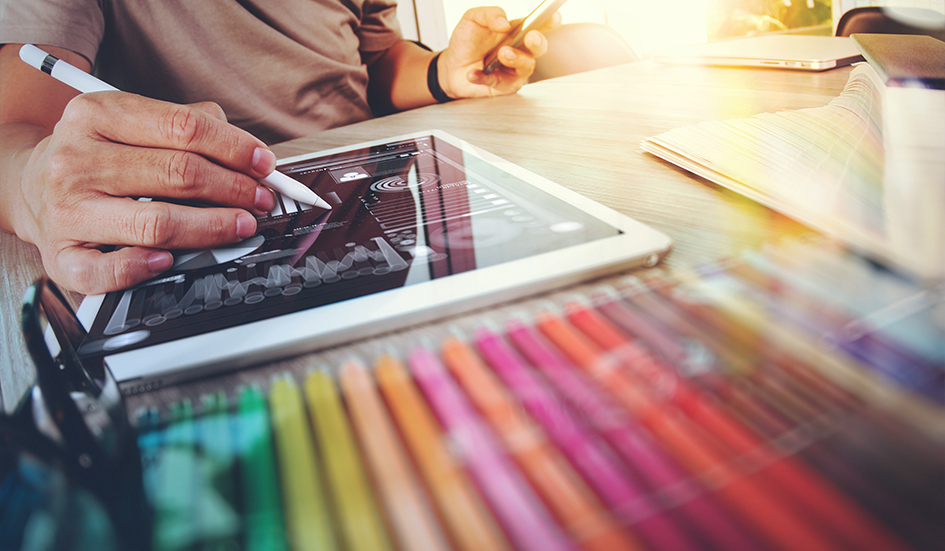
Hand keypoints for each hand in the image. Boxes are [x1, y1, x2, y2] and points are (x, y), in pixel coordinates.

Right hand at [13, 92, 276, 293]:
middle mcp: (76, 160)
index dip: (234, 147)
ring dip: (211, 228)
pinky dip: (143, 269)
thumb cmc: (97, 156)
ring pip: (155, 223)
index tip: (264, 164)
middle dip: (233, 189)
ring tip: (241, 226)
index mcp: (96, 116)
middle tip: (261, 199)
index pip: (181, 127)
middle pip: (177, 174)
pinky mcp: (61, 255)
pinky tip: (169, 262)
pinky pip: (106, 271)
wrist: (29, 186)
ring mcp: (66, 210)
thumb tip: (246, 150)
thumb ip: (186, 126)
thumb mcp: (131, 123)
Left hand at [439, 6, 559, 98]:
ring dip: (516, 59)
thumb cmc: (467, 42)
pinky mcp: (504, 86)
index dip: (550, 21)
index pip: (539, 25)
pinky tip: (473, 73)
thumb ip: (489, 14)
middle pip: (539, 47)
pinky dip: (485, 77)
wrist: (451, 66)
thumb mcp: (473, 19)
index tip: (553, 18)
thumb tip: (504, 22)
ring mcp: (514, 70)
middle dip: (538, 42)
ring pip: (526, 67)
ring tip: (502, 53)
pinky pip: (500, 83)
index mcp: (517, 31)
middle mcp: (520, 51)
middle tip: (530, 37)